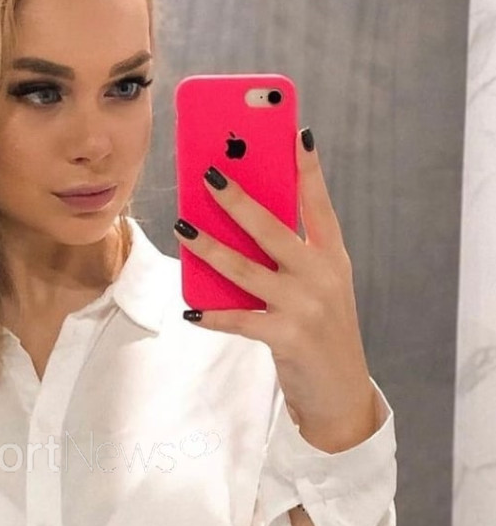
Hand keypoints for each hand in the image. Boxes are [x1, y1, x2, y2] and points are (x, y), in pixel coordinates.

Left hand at [175, 128, 378, 452]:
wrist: (341, 392)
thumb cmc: (321, 332)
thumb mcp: (319, 288)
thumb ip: (291, 258)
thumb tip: (241, 227)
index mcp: (333, 258)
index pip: (320, 205)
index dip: (309, 169)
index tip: (297, 133)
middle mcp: (322, 276)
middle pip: (274, 229)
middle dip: (239, 200)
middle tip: (209, 173)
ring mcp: (305, 306)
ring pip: (246, 270)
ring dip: (210, 247)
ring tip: (183, 226)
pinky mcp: (287, 337)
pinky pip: (239, 319)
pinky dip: (212, 314)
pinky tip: (190, 308)